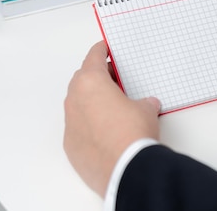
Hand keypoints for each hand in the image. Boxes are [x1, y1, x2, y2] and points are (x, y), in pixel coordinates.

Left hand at [63, 41, 160, 195]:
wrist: (126, 169)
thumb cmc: (132, 133)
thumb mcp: (146, 109)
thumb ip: (143, 102)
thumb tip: (146, 105)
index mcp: (91, 83)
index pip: (93, 58)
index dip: (100, 50)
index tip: (104, 47)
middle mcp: (75, 100)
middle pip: (82, 80)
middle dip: (97, 77)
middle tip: (114, 79)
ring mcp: (70, 124)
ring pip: (78, 104)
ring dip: (92, 101)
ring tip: (112, 106)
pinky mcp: (70, 145)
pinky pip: (78, 127)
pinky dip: (89, 124)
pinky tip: (106, 131)